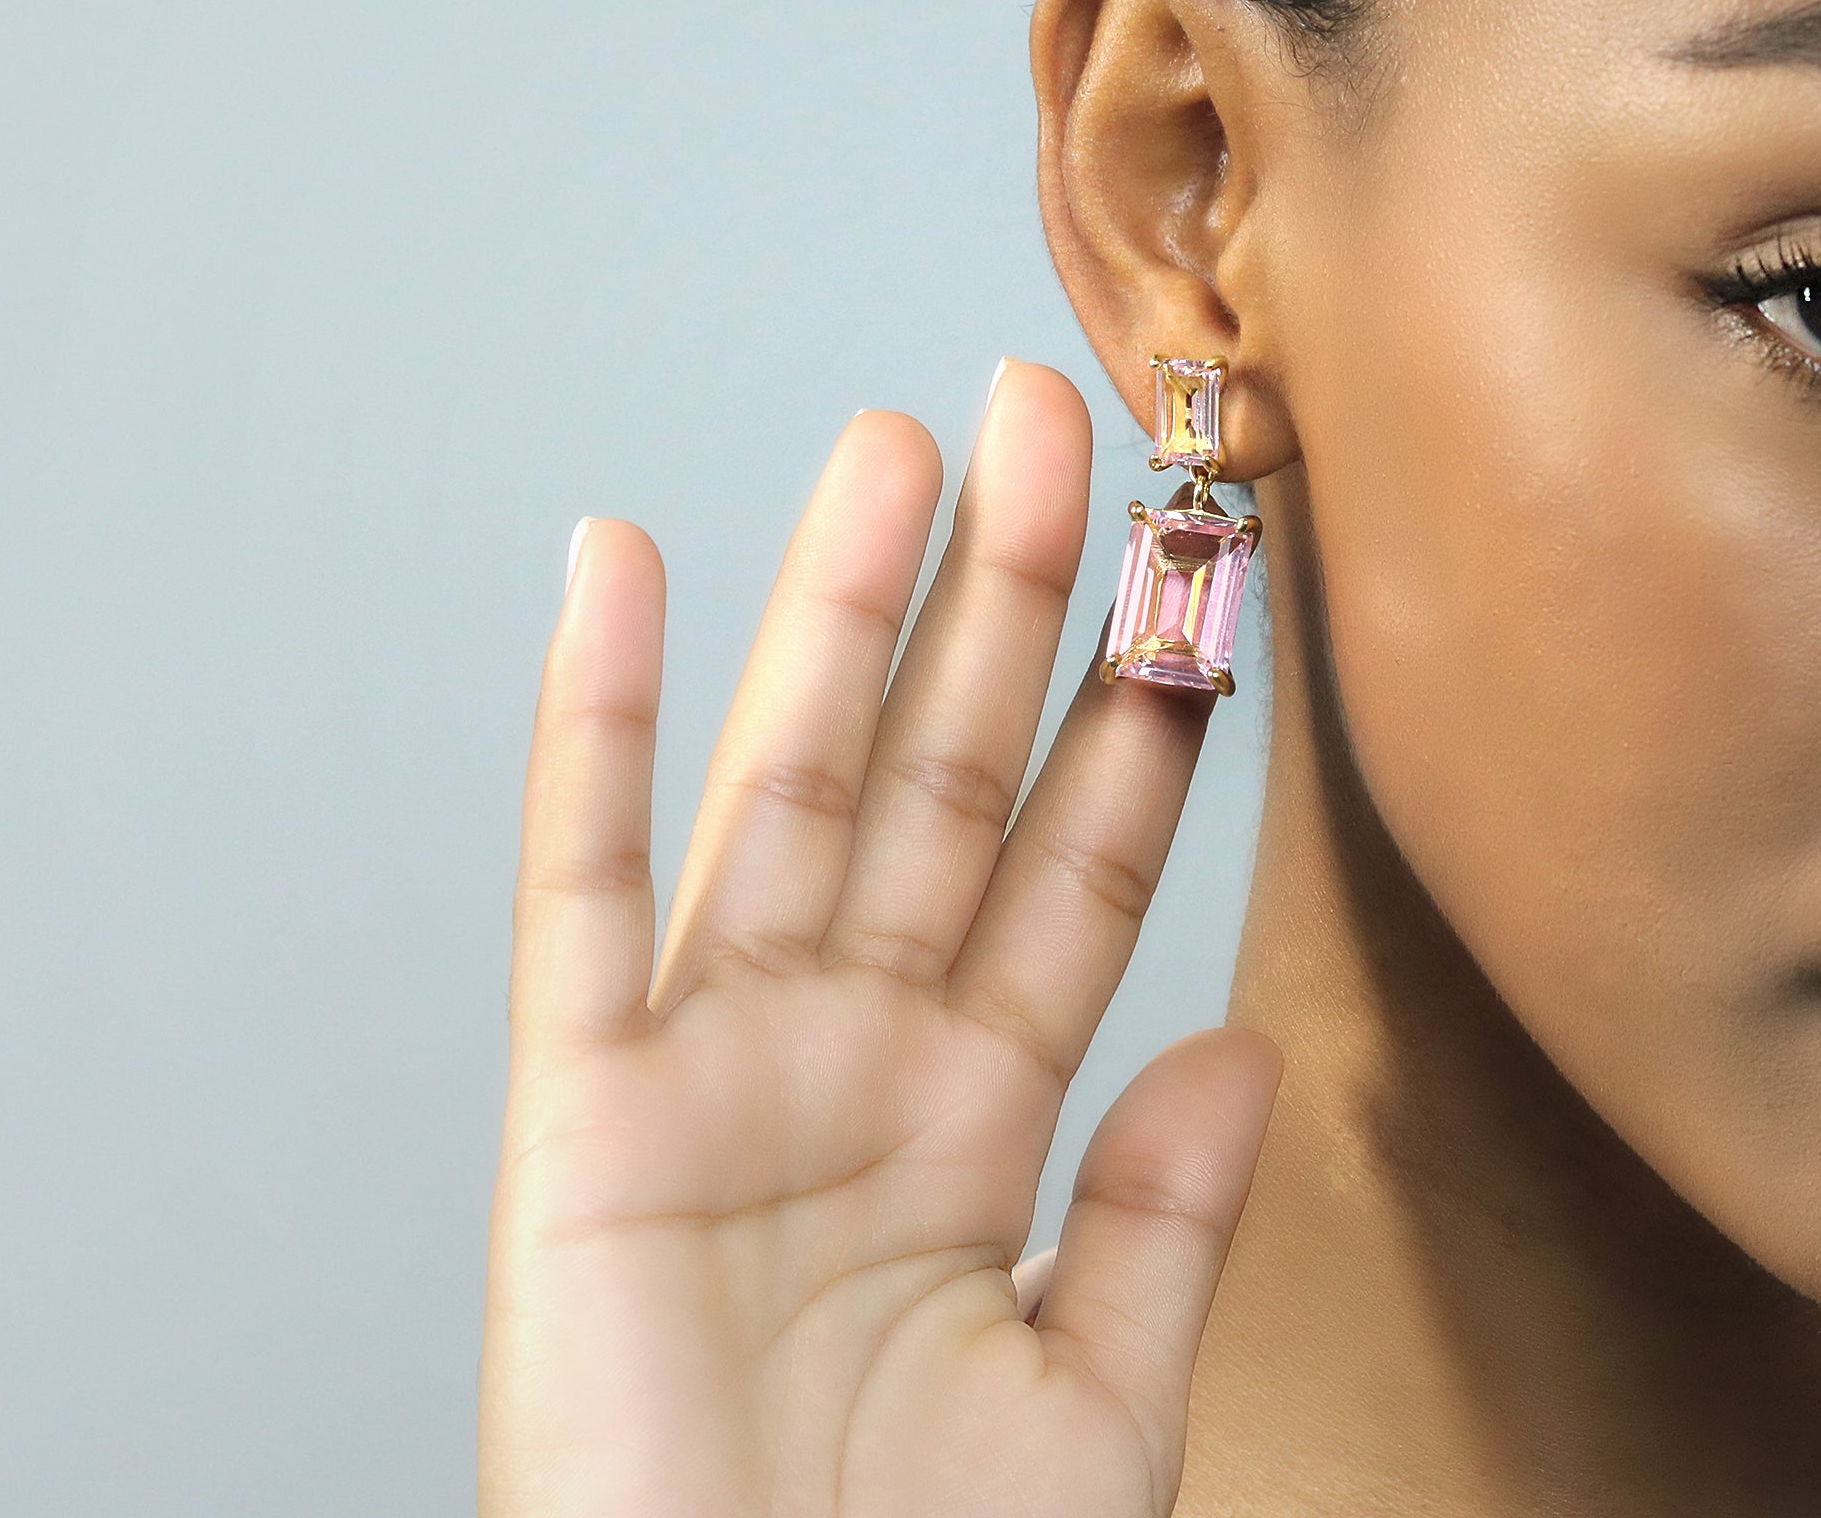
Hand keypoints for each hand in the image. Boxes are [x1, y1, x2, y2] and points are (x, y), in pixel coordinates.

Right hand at [481, 364, 1278, 1516]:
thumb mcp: (1094, 1405)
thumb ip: (1162, 1217)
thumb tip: (1240, 1042)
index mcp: (985, 1121)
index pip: (1086, 869)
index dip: (1142, 714)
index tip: (1204, 573)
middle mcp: (858, 1059)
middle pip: (955, 777)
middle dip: (1015, 597)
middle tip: (1065, 416)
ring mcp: (718, 1067)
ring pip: (795, 782)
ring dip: (844, 607)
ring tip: (901, 443)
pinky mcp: (581, 1112)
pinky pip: (582, 886)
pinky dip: (591, 726)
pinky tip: (618, 572)